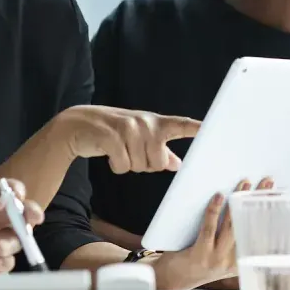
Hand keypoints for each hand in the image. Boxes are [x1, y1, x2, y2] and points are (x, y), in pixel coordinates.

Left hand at [0, 179, 44, 277]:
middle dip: (28, 214)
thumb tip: (1, 200)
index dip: (14, 190)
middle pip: (16, 214)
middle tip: (34, 217)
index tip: (19, 196)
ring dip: (14, 240)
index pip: (1, 191)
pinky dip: (5, 261)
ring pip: (16, 238)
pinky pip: (7, 262)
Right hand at [52, 105, 200, 174]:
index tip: (211, 129)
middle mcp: (145, 123)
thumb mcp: (139, 138)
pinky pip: (122, 166)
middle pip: (158, 162)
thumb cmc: (113, 132)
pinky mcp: (111, 137)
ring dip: (128, 164)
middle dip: (145, 164)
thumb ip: (160, 150)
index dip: (196, 128)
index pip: (180, 125)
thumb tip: (178, 164)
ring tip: (118, 150)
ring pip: (140, 166)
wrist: (77, 124)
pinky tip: (109, 154)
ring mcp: (128, 128)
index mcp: (155, 122)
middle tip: (131, 152)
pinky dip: (116, 166)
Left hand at [152, 177, 272, 289]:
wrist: (171, 279)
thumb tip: (243, 206)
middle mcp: (232, 262)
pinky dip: (214, 210)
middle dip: (260, 202)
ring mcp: (217, 259)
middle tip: (267, 183)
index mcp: (241, 261)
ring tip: (245, 184)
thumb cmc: (196, 261)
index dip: (271, 214)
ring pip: (232, 226)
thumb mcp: (221, 256)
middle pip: (250, 226)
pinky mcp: (200, 254)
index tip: (278, 197)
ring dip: (239, 202)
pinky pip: (209, 228)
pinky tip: (219, 196)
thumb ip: (234, 240)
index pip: (261, 235)